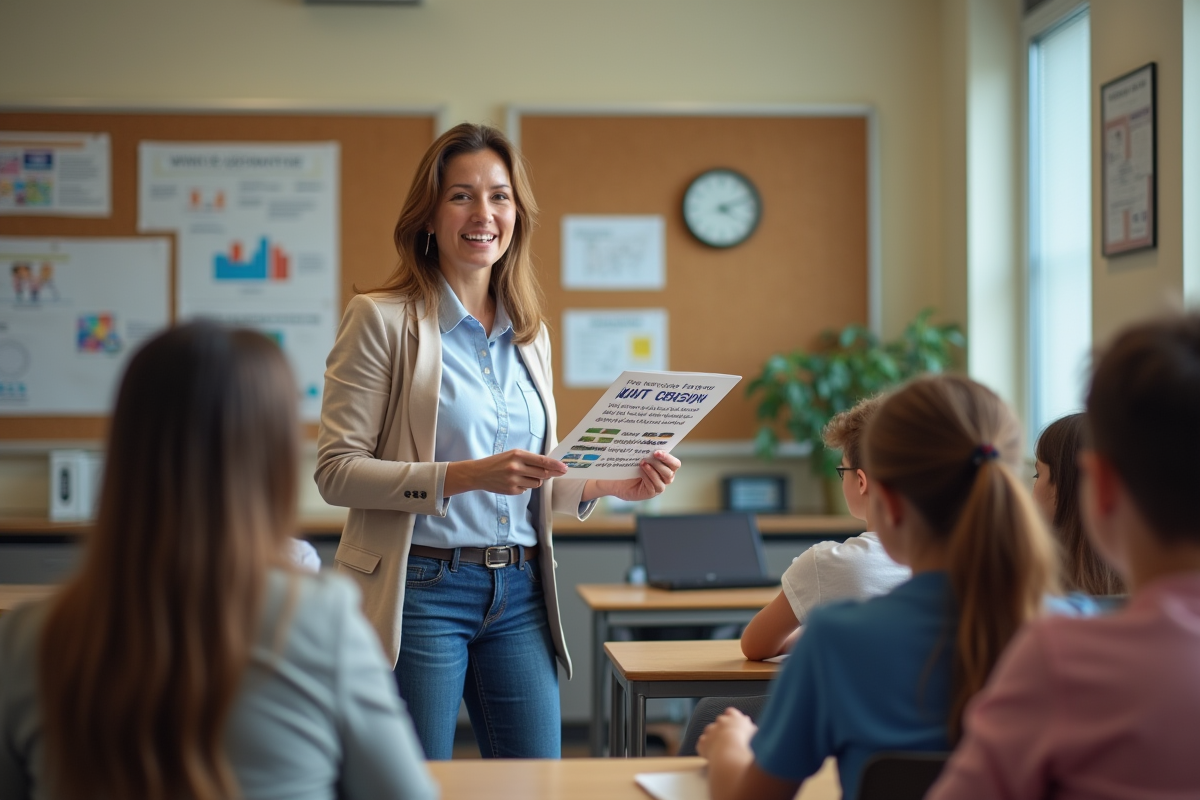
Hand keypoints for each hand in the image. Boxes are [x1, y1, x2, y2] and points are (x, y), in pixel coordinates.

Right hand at [444, 449, 567, 496]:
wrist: (478, 473)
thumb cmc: (498, 462)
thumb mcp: (512, 455)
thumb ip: (530, 459)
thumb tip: (549, 466)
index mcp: (517, 454)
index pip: (542, 461)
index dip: (555, 465)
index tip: (565, 467)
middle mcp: (516, 467)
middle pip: (542, 473)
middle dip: (550, 473)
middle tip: (555, 472)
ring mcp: (513, 480)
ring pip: (537, 483)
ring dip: (536, 480)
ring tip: (526, 475)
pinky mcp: (511, 490)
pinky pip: (527, 490)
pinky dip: (525, 486)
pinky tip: (516, 482)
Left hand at [582, 451, 680, 502]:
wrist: (619, 480)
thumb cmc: (632, 467)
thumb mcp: (641, 457)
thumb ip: (648, 452)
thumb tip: (650, 442)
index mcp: (666, 467)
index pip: (675, 463)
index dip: (669, 458)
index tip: (658, 451)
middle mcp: (665, 477)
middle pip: (670, 471)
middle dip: (662, 462)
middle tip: (653, 454)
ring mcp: (659, 486)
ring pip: (664, 479)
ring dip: (654, 470)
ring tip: (643, 463)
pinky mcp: (652, 492)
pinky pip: (654, 486)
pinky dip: (648, 477)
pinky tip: (641, 471)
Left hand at [696, 707, 756, 758]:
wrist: (731, 752)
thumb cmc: (746, 744)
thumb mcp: (754, 734)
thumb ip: (750, 727)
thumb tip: (747, 722)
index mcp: (734, 718)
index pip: (731, 712)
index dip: (731, 717)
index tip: (733, 724)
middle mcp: (721, 721)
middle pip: (720, 721)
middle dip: (722, 728)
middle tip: (728, 739)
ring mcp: (711, 730)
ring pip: (710, 730)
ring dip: (713, 737)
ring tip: (720, 748)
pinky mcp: (704, 741)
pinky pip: (703, 743)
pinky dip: (706, 747)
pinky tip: (712, 754)